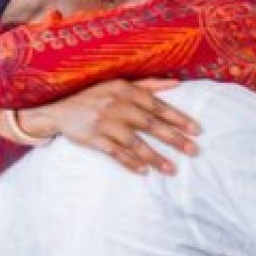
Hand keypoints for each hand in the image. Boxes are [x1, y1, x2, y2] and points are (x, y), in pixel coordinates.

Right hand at [19, 79, 200, 174]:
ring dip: (155, 157)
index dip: (178, 118)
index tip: (197, 130)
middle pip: (150, 124)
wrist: (58, 110)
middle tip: (194, 150)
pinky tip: (145, 172)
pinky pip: (116, 153)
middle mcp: (116, 105)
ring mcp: (104, 123)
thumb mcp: (119, 84)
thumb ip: (149, 84)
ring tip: (172, 169)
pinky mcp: (93, 139)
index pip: (157, 105)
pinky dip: (130, 163)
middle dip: (174, 139)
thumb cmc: (95, 96)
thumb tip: (177, 83)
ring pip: (135, 142)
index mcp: (125, 89)